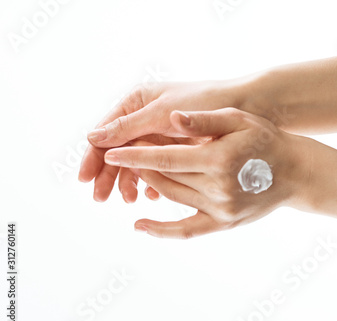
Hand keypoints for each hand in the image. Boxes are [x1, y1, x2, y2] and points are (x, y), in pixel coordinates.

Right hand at [78, 80, 247, 202]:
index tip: (85, 179)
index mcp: (136, 102)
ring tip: (128, 200)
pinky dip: (151, 181)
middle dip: (108, 173)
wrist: (246, 105)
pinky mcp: (177, 148)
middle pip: (118, 149)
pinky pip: (157, 168)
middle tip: (101, 198)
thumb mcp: (163, 114)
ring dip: (129, 180)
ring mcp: (161, 134)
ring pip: (136, 161)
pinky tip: (151, 196)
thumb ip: (129, 127)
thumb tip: (92, 139)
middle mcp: (145, 118)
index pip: (106, 132)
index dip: (94, 156)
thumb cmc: (205, 101)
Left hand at [103, 108, 308, 238]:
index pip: (165, 158)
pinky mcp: (224, 223)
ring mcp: (220, 209)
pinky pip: (186, 230)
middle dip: (141, 165)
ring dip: (151, 185)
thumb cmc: (266, 140)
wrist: (295, 172)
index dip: (135, 156)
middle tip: (128, 153)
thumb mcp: (239, 120)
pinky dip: (161, 229)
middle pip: (165, 178)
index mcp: (218, 159)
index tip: (111, 153)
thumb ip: (204, 120)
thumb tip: (172, 117)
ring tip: (140, 172)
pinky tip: (140, 225)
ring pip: (172, 198)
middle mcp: (217, 188)